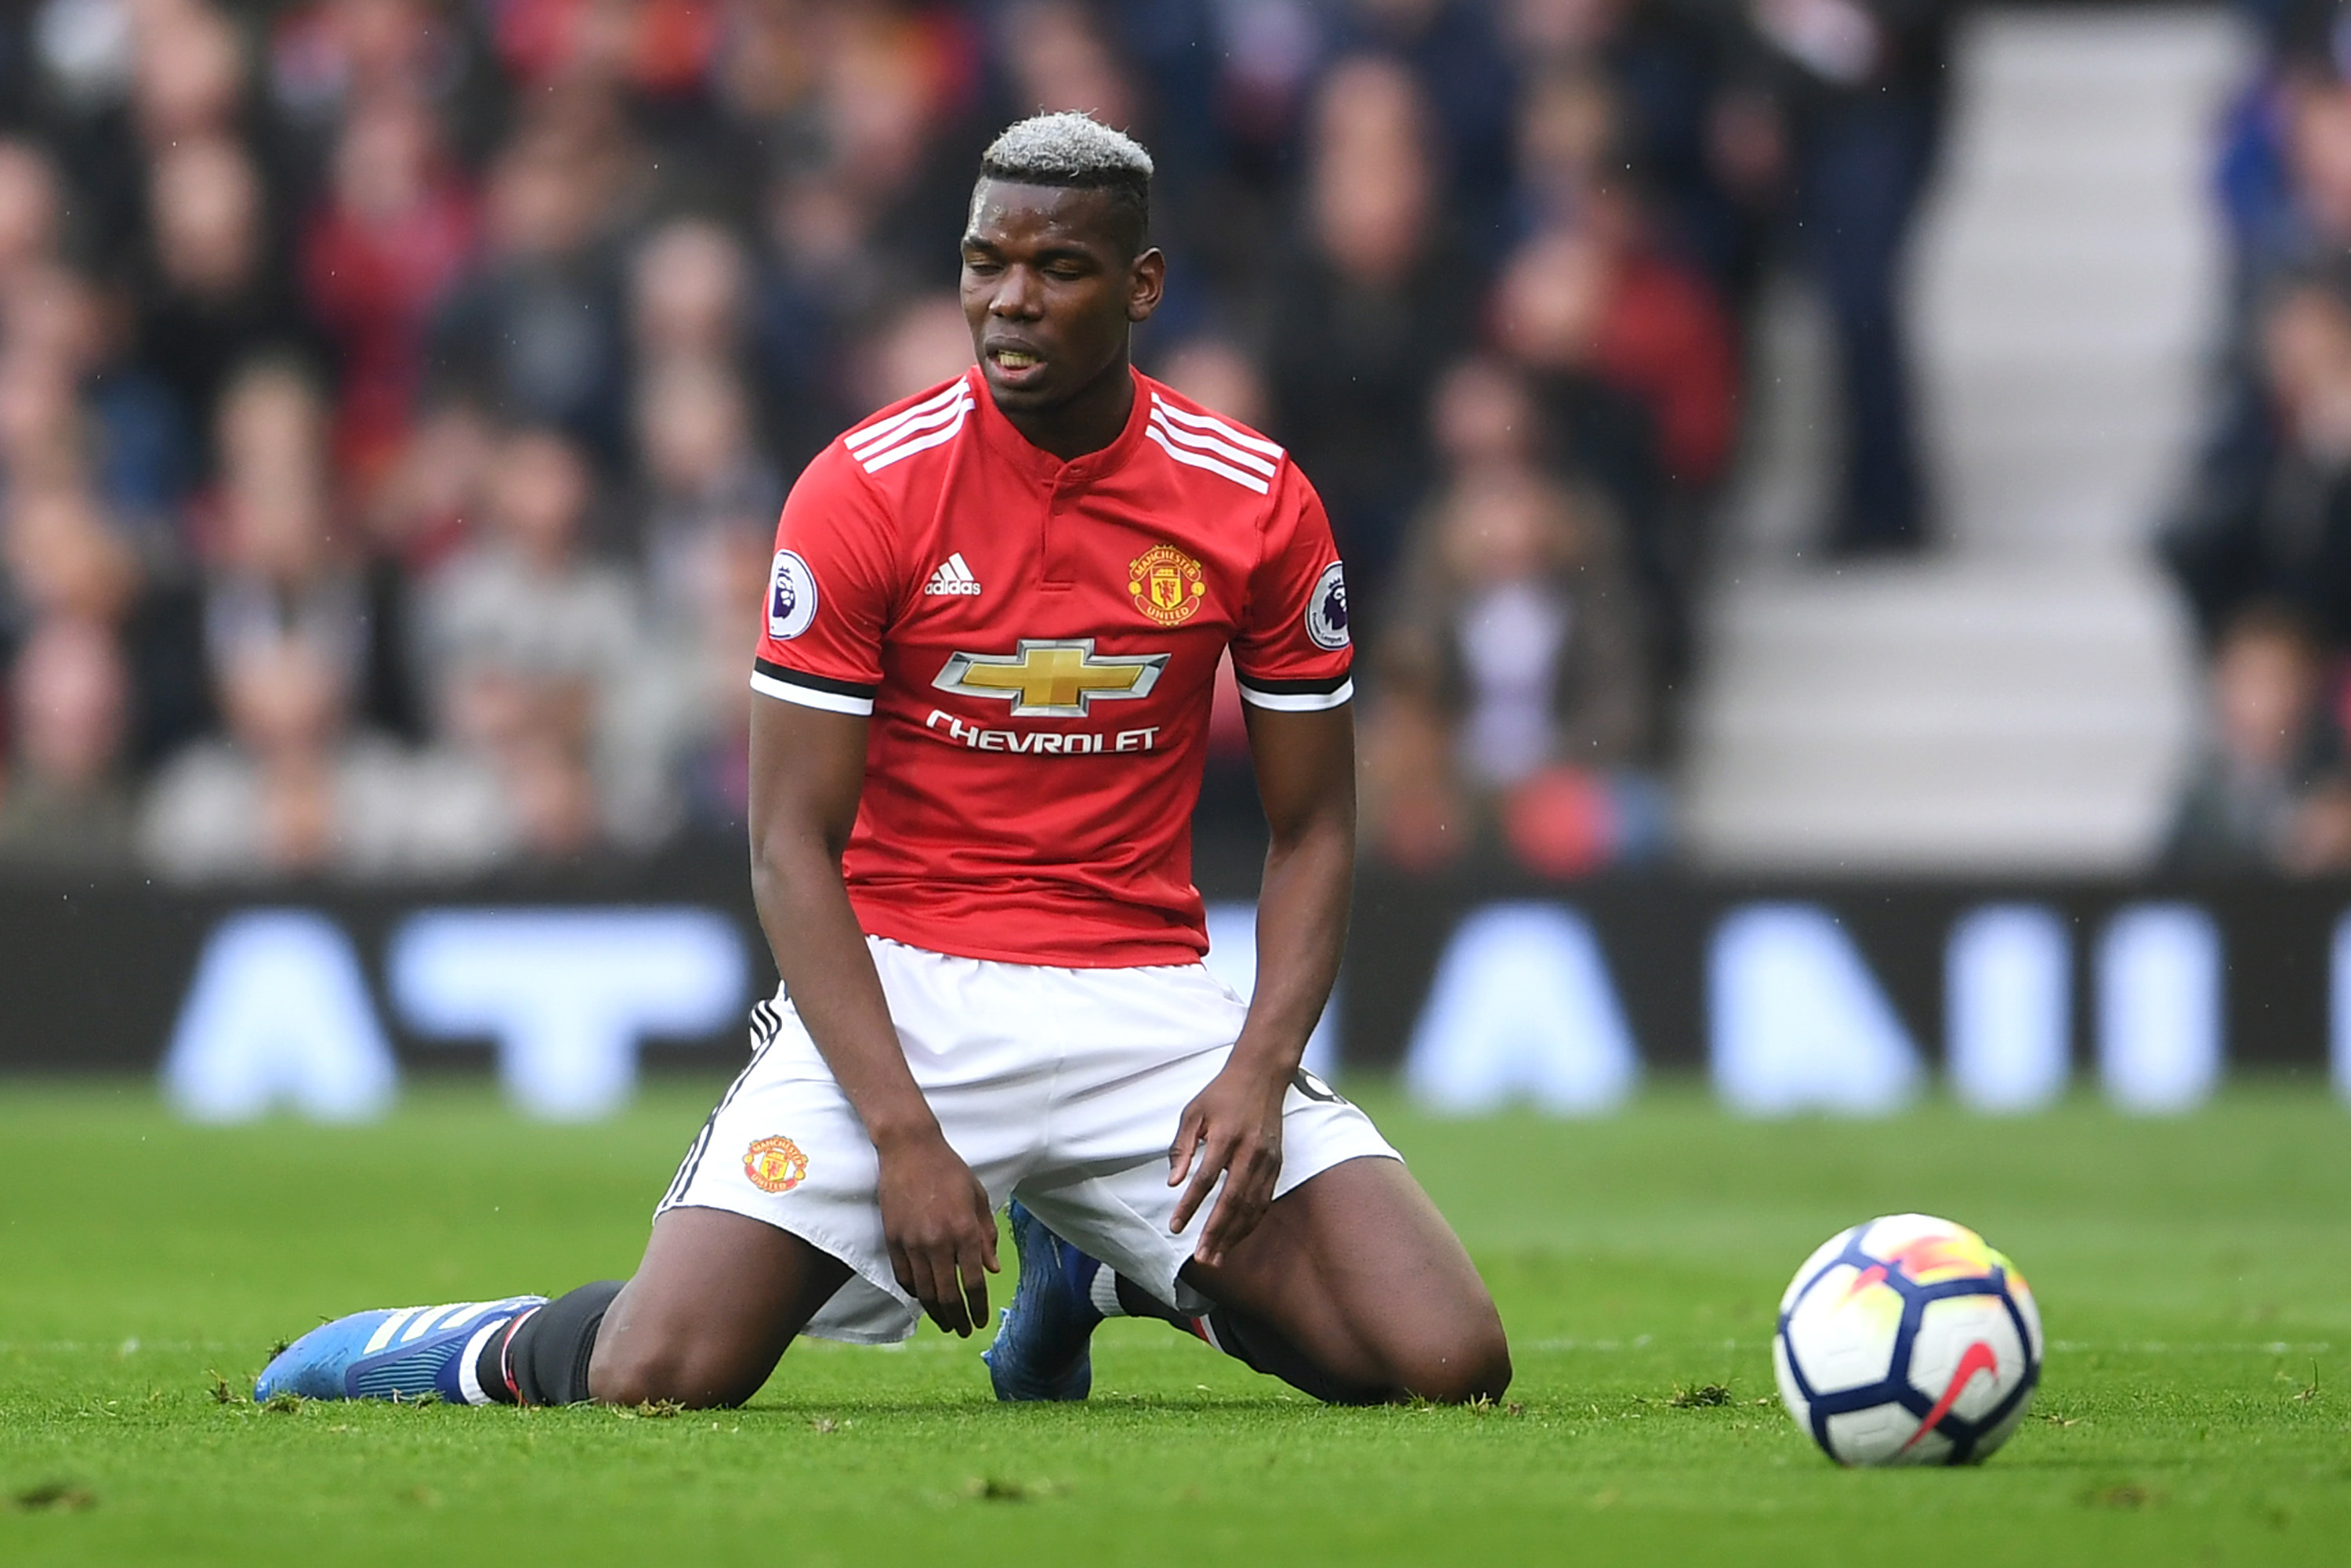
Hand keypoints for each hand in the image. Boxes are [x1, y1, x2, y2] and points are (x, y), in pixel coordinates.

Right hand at [876, 1132, 998, 1335]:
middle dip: (958, 1319)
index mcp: (965, 1231)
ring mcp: (913, 1242)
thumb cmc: (949, 1170)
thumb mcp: (978, 1198)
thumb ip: (986, 1236)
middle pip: (947, 1295)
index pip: (973, 1282)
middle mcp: (939, 1242)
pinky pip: (903, 1277)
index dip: (978, 1307)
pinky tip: (923, 1298)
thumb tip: (992, 1269)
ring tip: (945, 1322)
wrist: (910, 1149)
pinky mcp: (893, 1239)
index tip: (981, 1321)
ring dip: (936, 1313)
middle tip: (964, 1330)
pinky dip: (914, 1292)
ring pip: (924, 1291)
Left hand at [1167, 1062, 1287, 1267]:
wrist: (1262, 1076)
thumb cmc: (1222, 1094)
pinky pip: (1264, 1201)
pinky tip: (1237, 1237)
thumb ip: (1181, 1147)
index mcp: (1226, 1137)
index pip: (1206, 1179)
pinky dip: (1250, 1222)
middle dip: (1216, 1232)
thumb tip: (1173, 1182)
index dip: (1190, 1206)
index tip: (1176, 1226)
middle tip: (1202, 1257)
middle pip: (1232, 1201)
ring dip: (1234, 1235)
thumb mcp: (1193, 1112)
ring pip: (1251, 1206)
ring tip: (1217, 1257)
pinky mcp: (1277, 1165)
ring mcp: (1267, 1160)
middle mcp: (1251, 1152)